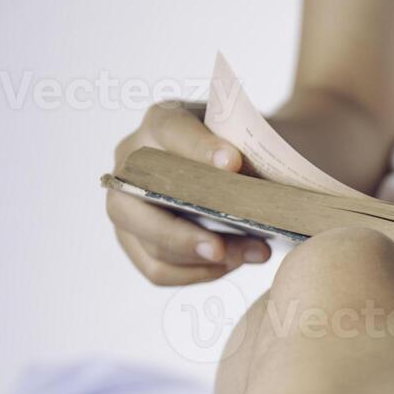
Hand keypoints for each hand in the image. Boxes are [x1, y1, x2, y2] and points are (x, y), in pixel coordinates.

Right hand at [107, 101, 270, 284]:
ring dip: (202, 259)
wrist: (248, 164)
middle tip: (220, 247)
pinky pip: (158, 269)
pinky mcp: (135, 238)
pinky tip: (232, 264)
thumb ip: (259, 148)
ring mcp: (127, 202)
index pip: (172, 131)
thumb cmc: (251, 147)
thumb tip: (265, 182)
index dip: (199, 149)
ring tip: (252, 254)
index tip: (233, 164)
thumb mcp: (255, 136)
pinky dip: (196, 273)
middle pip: (135, 202)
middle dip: (179, 232)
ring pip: (150, 243)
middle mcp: (133, 160)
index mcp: (162, 120)